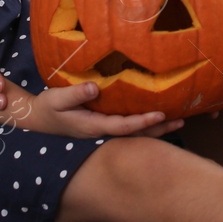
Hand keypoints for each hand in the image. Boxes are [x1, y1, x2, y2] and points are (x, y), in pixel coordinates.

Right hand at [30, 82, 184, 138]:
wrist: (39, 118)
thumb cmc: (48, 108)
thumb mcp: (56, 99)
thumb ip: (75, 94)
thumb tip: (95, 88)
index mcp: (94, 126)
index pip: (123, 126)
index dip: (143, 122)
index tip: (161, 114)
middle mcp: (103, 131)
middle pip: (136, 134)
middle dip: (159, 128)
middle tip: (182, 121)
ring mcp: (105, 129)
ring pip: (136, 132)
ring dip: (157, 127)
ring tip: (180, 120)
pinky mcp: (105, 124)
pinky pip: (129, 126)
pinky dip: (146, 123)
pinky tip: (160, 116)